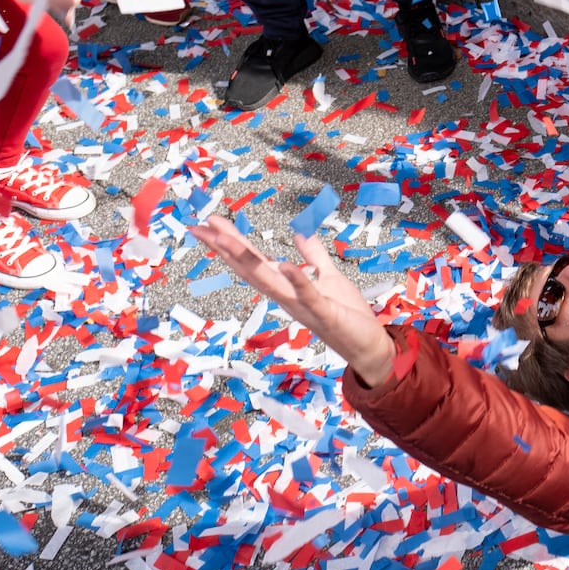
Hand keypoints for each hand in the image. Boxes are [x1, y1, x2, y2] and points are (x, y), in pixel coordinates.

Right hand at [191, 215, 395, 386]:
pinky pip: (308, 294)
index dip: (231, 242)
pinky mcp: (324, 312)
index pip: (254, 261)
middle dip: (226, 249)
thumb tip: (300, 232)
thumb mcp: (330, 278)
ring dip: (248, 260)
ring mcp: (303, 305)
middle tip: (200, 228)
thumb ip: (315, 256)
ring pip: (270, 282)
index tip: (209, 223)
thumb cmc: (348, 315)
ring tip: (225, 239)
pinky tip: (284, 263)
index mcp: (287, 286)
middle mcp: (287, 297)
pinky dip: (296, 280)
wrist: (367, 346)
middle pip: (251, 269)